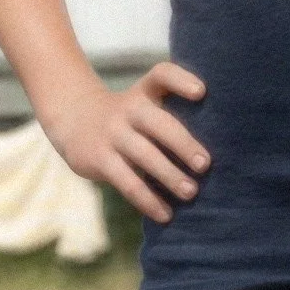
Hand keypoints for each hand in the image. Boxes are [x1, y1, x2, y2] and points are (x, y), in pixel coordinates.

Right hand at [45, 62, 208, 224]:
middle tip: (205, 165)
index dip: (181, 80)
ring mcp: (112, 134)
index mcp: (144, 92)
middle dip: (183, 143)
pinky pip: (127, 182)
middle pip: (159, 122)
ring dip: (169, 176)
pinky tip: (165, 214)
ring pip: (144, 156)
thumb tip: (215, 154)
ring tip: (191, 193)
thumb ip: (172, 115)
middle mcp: (128, 109)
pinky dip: (148, 200)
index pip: (161, 75)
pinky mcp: (100, 159)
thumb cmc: (127, 116)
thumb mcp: (143, 102)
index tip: (202, 92)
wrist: (74, 117)